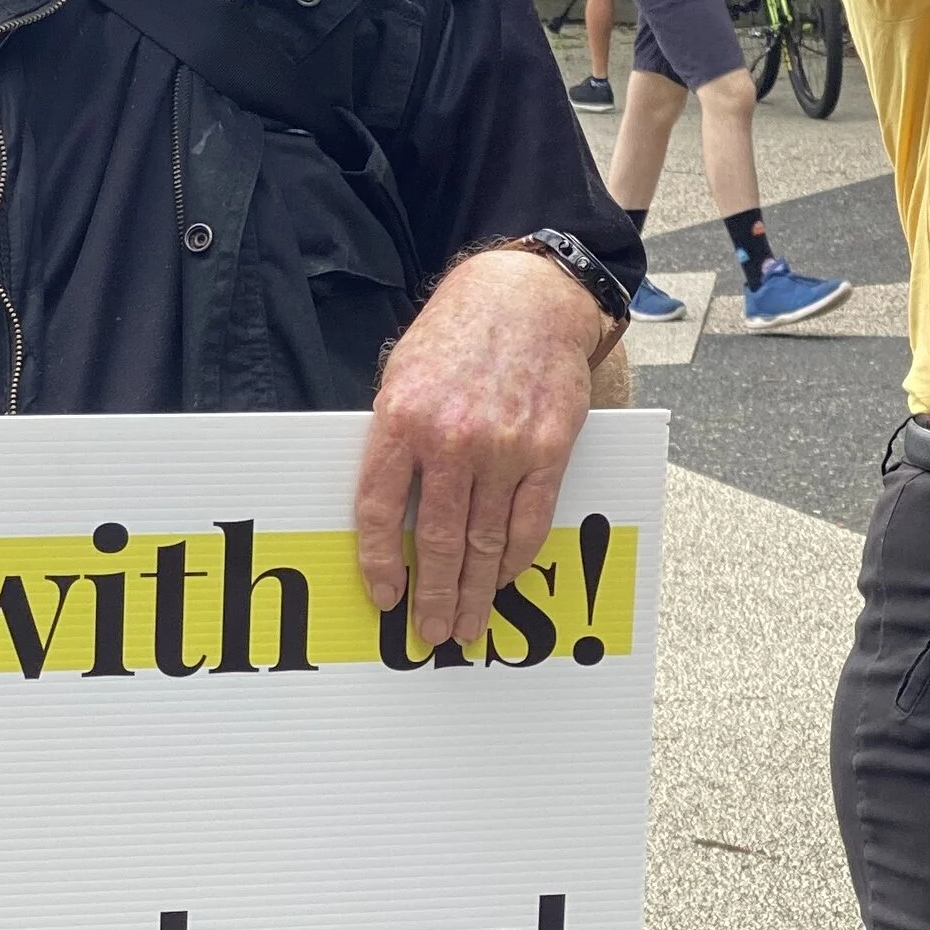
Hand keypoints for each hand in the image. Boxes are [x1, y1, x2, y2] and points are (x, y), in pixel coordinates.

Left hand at [357, 247, 603, 649]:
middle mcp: (451, 439)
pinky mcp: (549, 450)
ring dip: (477, 592)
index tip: (385, 598)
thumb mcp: (401, 375)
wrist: (527, 297)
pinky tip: (503, 579)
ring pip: (486, 542)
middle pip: (438, 540)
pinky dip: (515, 558)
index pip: (380, 511)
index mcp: (401, 420)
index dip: (380, 563)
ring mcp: (504, 448)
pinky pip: (531, 521)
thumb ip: (393, 438)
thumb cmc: (456, 335)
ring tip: (469, 625)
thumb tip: (387, 507)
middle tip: (433, 633)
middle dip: (434, 596)